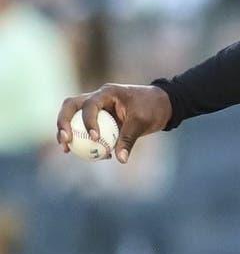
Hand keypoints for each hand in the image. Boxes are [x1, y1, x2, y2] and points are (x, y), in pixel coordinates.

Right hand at [56, 84, 172, 163]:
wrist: (161, 105)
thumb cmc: (152, 108)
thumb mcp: (142, 122)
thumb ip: (129, 139)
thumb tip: (121, 159)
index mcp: (108, 93)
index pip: (90, 104)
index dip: (89, 121)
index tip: (95, 137)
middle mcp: (98, 97)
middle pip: (71, 105)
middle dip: (63, 122)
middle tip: (66, 140)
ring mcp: (96, 107)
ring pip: (72, 115)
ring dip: (66, 131)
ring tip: (66, 149)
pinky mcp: (98, 118)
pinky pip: (83, 128)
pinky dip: (80, 139)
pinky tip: (79, 154)